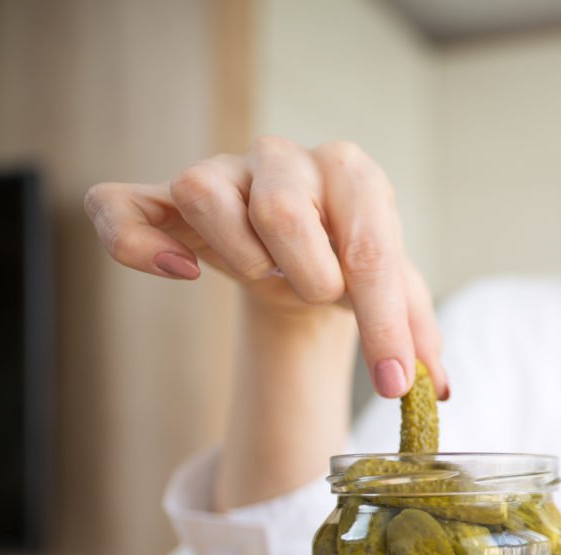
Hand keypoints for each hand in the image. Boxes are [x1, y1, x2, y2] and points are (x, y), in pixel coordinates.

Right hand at [83, 136, 446, 398]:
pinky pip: (122, 207)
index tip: (395, 383)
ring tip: (267, 273)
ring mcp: (220, 172)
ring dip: (241, 257)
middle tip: (320, 295)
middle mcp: (285, 159)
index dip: (385, 325)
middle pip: (282, 209)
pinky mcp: (164, 198)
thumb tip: (437, 390)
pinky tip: (183, 272)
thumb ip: (418, 335)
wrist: (299, 249)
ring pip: (205, 195)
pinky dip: (139, 245)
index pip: (369, 248)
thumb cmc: (350, 262)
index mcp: (353, 174)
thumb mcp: (396, 293)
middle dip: (310, 277)